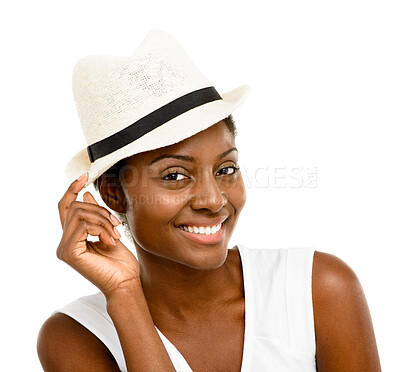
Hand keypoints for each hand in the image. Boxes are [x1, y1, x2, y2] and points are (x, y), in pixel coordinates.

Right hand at [57, 173, 140, 297]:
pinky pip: (83, 225)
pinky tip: (111, 240)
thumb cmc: (121, 262)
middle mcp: (65, 242)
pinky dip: (101, 228)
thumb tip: (85, 194)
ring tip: (116, 234)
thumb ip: (95, 215)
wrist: (126, 283)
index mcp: (73, 237)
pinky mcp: (69, 253)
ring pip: (79, 213)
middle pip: (75, 206)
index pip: (65, 207)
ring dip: (103, 219)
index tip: (85, 175)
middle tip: (116, 224)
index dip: (72, 188)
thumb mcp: (109, 231)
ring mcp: (65, 248)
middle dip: (99, 209)